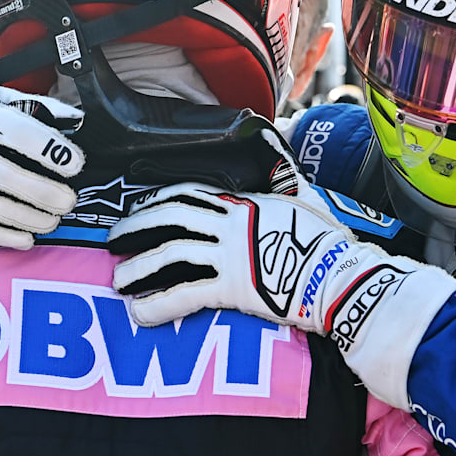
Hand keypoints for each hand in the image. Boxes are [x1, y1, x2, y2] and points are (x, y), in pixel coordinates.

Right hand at [0, 77, 85, 248]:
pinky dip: (0, 235)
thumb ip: (37, 106)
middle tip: (69, 201)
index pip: (18, 133)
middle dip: (43, 192)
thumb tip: (76, 118)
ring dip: (25, 217)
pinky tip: (25, 239)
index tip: (76, 164)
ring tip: (52, 221)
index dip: (50, 150)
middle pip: (4, 175)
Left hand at [109, 181, 380, 332]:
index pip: (190, 194)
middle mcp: (232, 224)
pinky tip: (140, 313)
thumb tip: (276, 141)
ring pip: (171, 254)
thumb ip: (286, 173)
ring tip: (119, 281)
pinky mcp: (233, 287)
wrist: (341, 276)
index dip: (158, 202)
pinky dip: (159, 304)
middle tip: (114, 242)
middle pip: (171, 219)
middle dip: (137, 229)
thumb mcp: (306, 197)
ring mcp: (230, 254)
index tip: (140, 211)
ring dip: (140, 268)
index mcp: (245, 203)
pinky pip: (185, 294)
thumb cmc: (329, 240)